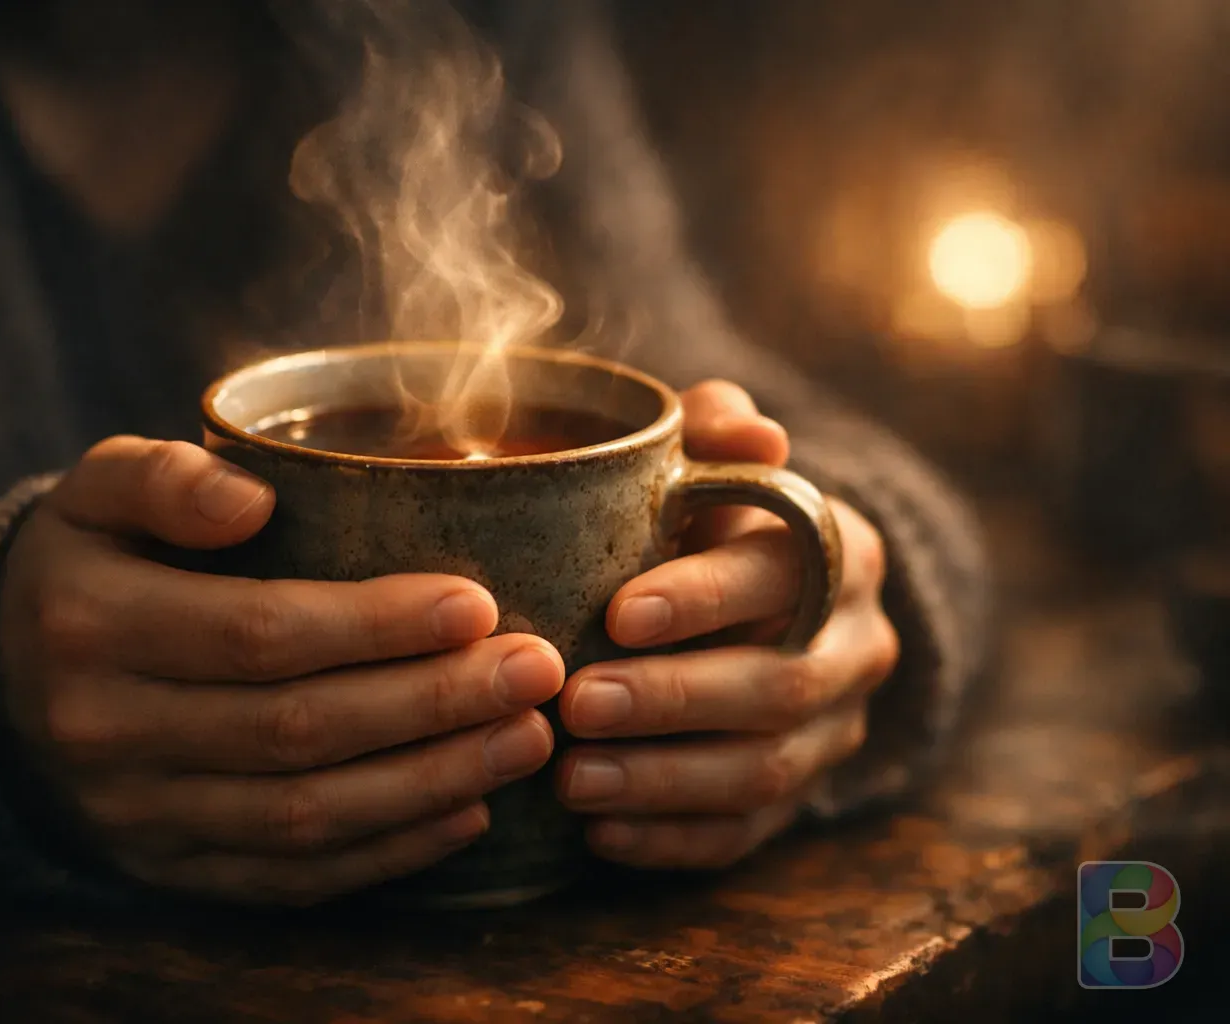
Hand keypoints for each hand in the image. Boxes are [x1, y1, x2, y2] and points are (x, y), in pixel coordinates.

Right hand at [0, 436, 562, 904]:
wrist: (2, 681)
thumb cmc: (86, 562)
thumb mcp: (94, 490)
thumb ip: (163, 477)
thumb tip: (252, 499)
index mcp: (90, 623)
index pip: (257, 633)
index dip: (375, 625)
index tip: (478, 603)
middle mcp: (106, 731)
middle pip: (296, 731)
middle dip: (432, 704)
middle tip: (535, 672)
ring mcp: (136, 816)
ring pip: (303, 817)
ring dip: (430, 782)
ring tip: (526, 740)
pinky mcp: (167, 870)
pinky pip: (287, 878)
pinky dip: (385, 854)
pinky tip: (465, 814)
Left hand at [555, 382, 897, 868]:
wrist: (752, 599)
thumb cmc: (706, 516)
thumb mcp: (709, 462)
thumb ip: (714, 431)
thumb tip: (752, 429)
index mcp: (845, 553)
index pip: (785, 576)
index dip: (704, 597)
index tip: (616, 613)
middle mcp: (857, 647)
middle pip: (779, 688)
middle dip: (673, 699)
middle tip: (578, 703)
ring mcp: (834, 732)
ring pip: (764, 773)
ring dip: (663, 780)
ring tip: (573, 778)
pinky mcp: (798, 799)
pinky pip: (744, 835)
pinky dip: (669, 839)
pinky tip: (598, 832)